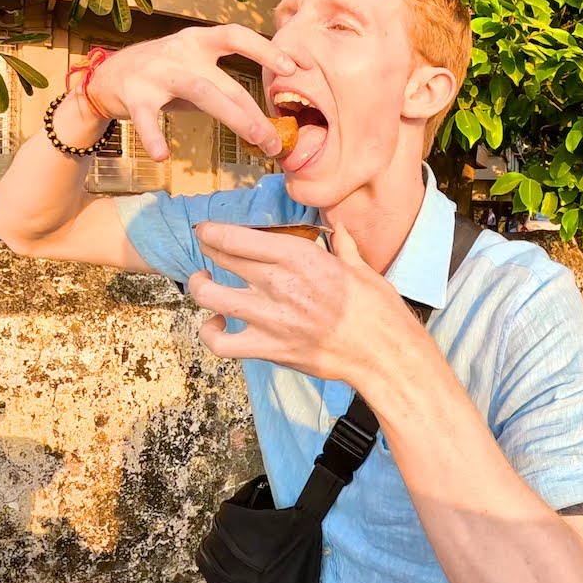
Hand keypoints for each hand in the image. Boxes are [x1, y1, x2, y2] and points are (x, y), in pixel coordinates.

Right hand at [83, 25, 296, 160]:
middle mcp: (180, 52)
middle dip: (253, 112)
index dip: (265, 49)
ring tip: (254, 141)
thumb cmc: (161, 76)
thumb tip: (266, 119)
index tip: (294, 67)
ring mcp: (157, 72)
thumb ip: (224, 87)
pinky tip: (162, 155)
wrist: (107, 77)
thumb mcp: (193, 70)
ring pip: (200, 92)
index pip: (236, 36)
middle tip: (275, 140)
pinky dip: (153, 136)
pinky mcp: (134, 95)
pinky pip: (147, 118)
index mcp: (198, 41)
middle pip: (224, 81)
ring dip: (232, 117)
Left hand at [186, 223, 436, 389]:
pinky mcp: (267, 348)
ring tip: (202, 282)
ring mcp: (269, 317)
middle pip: (222, 258)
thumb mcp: (360, 267)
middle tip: (207, 250)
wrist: (383, 354)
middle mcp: (278, 282)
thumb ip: (342, 245)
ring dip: (199, 286)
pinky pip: (220, 343)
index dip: (214, 232)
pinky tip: (214, 324)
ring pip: (210, 295)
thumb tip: (338, 228)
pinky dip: (209, 333)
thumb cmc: (376, 311)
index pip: (238, 237)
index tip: (206, 230)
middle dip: (208, 251)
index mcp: (299, 256)